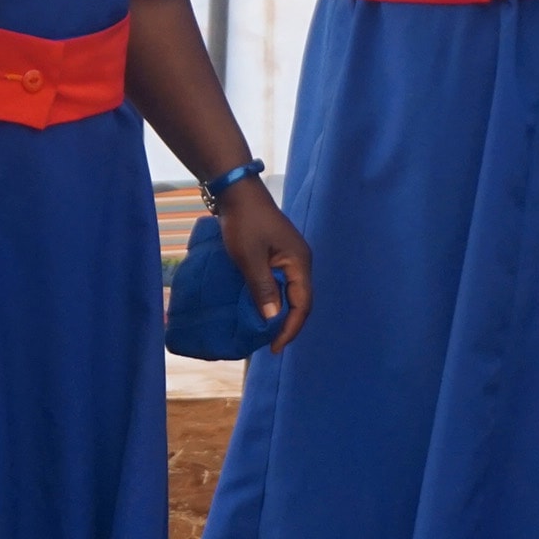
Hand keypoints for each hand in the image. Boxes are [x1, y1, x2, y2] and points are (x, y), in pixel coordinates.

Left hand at [214, 178, 313, 348]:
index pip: (302, 304)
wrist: (236, 192)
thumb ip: (262, 287)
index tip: (274, 347)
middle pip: (300, 300)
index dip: (290, 327)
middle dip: (286, 323)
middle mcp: (300, 261)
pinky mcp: (277, 254)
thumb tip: (272, 318)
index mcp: (299, 262)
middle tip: (268, 343)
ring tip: (264, 331)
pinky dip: (272, 298)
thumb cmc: (244, 223)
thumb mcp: (250, 257)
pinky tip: (260, 307)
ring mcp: (289, 257)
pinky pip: (280, 282)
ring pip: (290, 292)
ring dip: (279, 312)